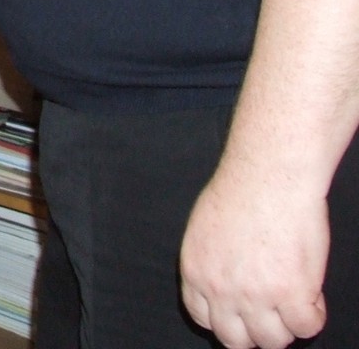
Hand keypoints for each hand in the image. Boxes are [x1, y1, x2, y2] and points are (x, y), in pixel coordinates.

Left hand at [179, 165, 328, 347]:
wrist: (269, 176)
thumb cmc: (241, 191)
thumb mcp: (204, 230)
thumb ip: (212, 262)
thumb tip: (226, 282)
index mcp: (196, 272)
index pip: (203, 318)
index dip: (226, 320)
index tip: (241, 315)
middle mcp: (221, 290)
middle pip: (236, 340)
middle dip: (255, 332)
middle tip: (271, 316)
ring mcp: (257, 296)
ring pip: (273, 341)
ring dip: (286, 326)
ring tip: (292, 303)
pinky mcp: (292, 294)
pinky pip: (307, 328)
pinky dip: (312, 316)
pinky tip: (311, 294)